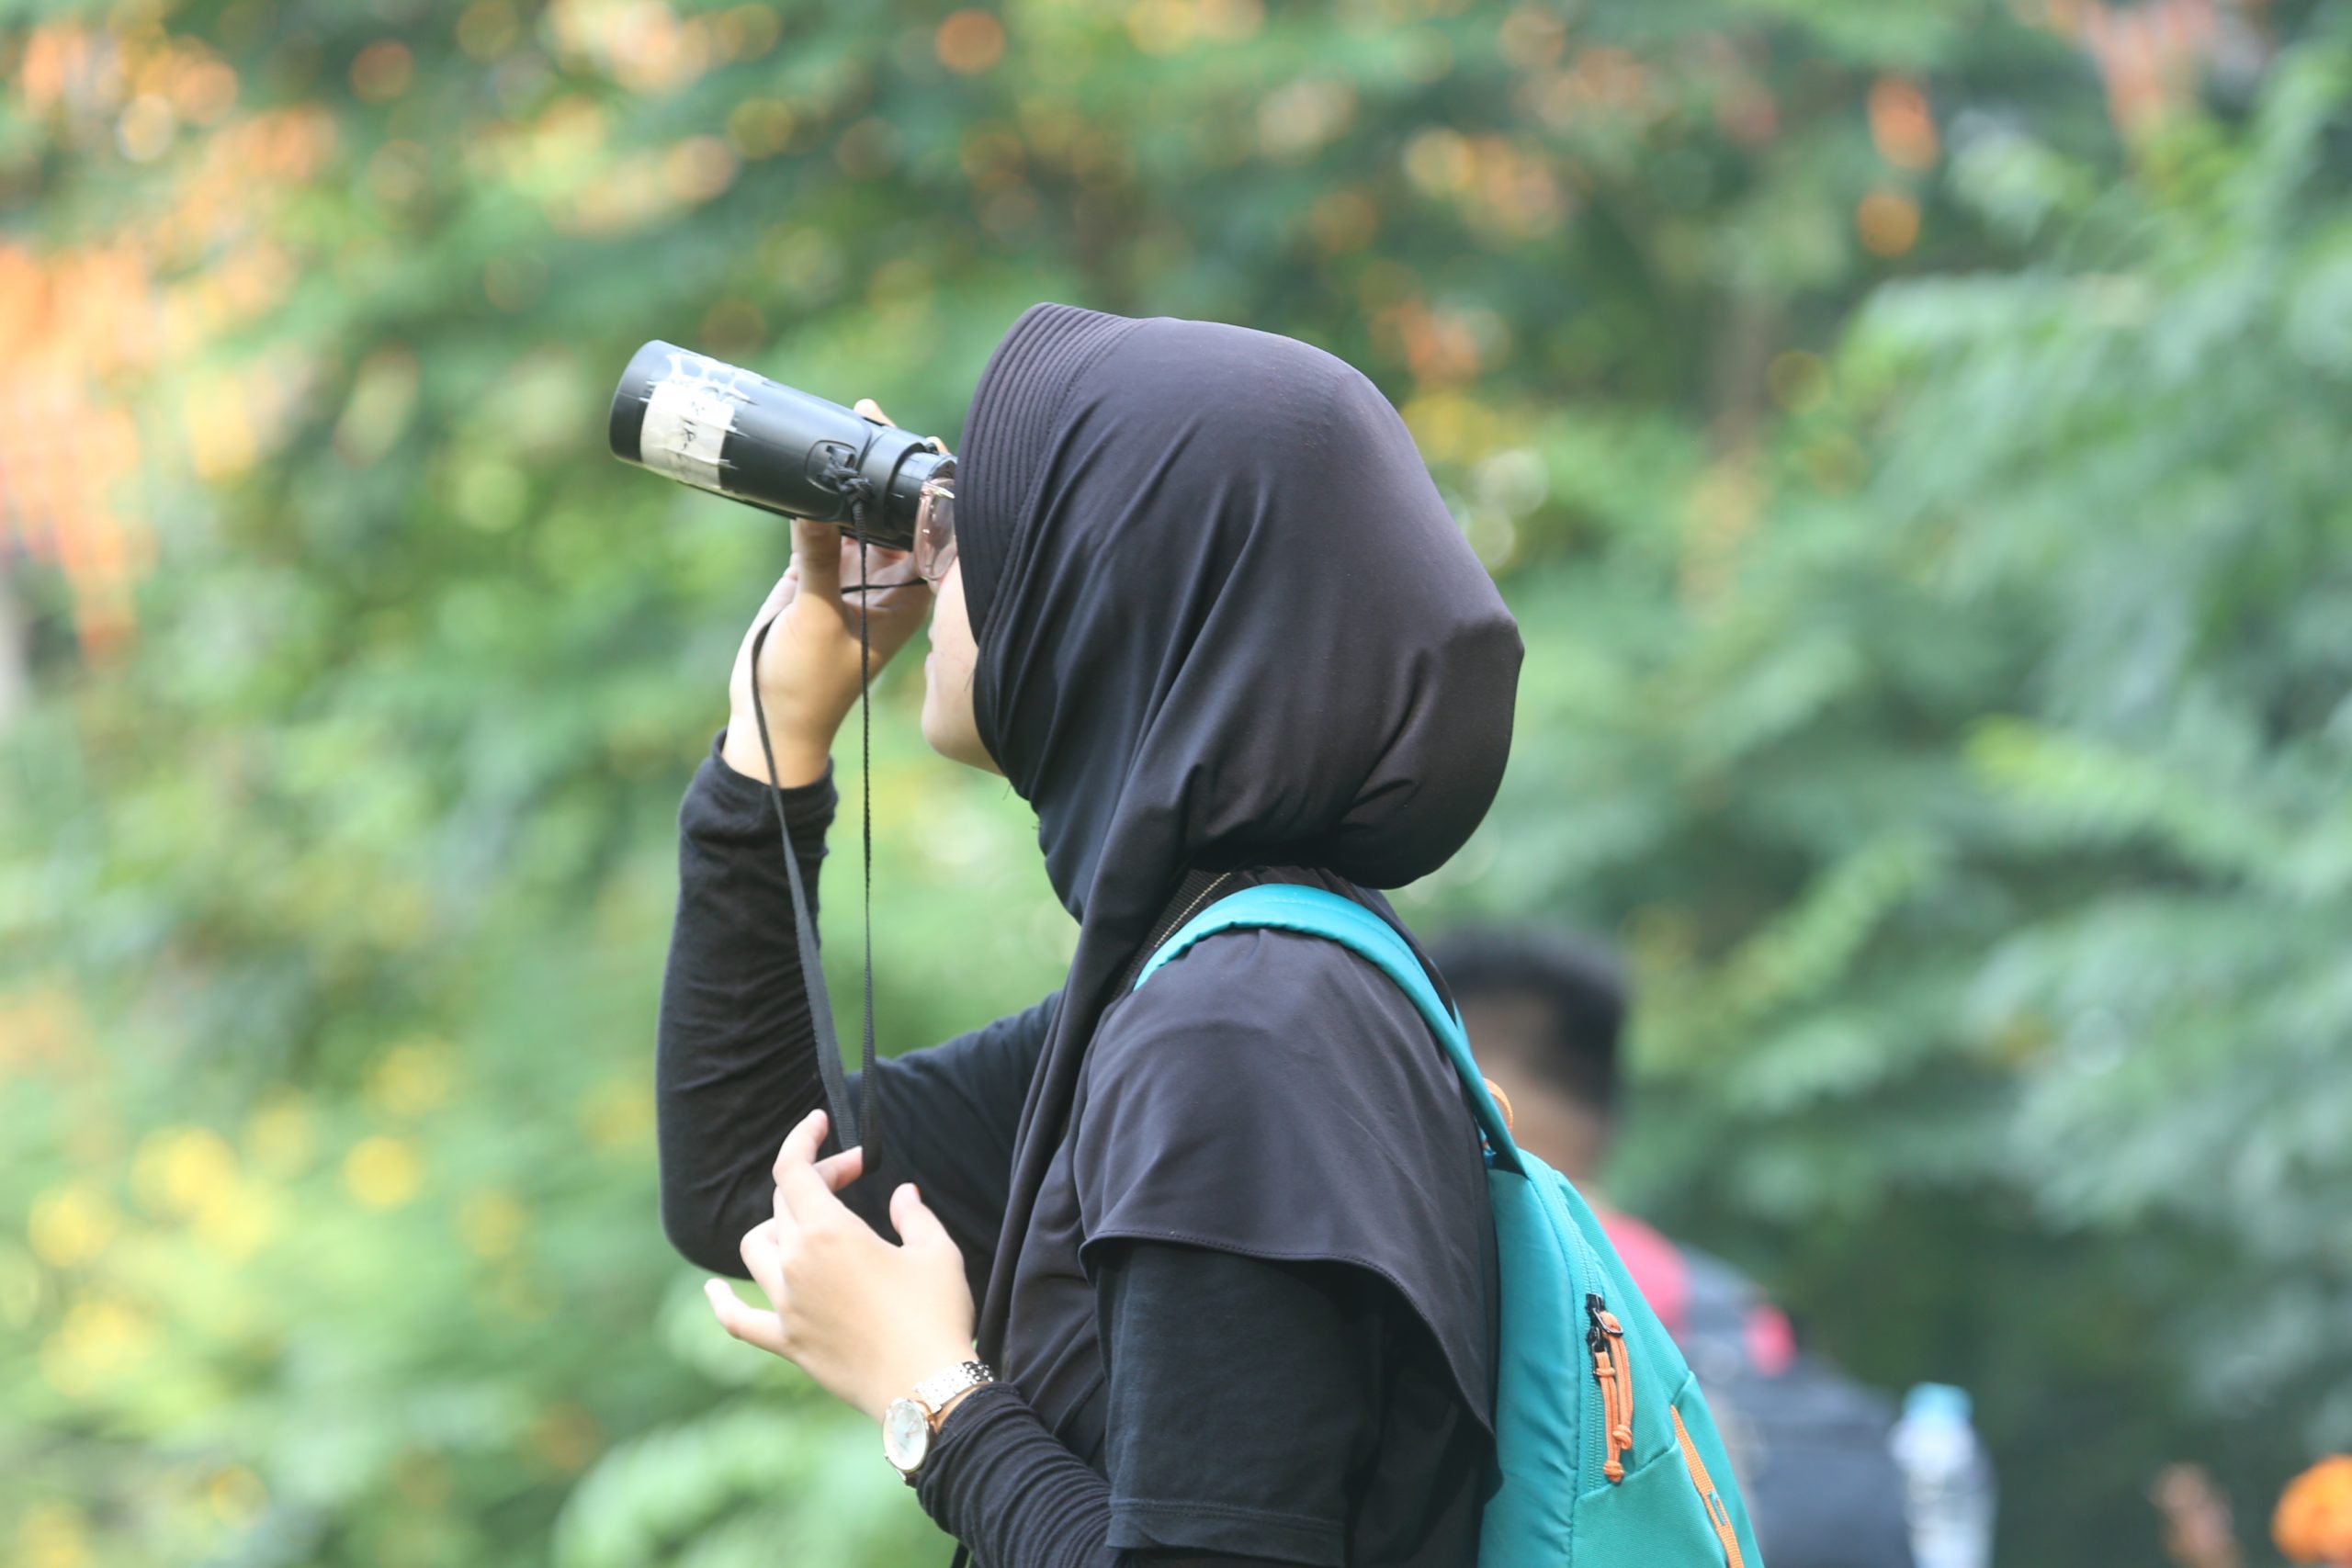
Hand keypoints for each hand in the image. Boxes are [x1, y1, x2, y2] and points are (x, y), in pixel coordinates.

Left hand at [704, 1109, 976, 1423]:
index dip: (804, 1139)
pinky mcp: (787, 1342)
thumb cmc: (936, 1314)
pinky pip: (739, 1319)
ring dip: (778, 1225)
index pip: (794, 1169)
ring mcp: (786, 1305)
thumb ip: (913, 1214)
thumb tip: (902, 1194)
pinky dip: (721, 1304)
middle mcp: (797, 1263)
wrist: (926, 1387)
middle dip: (815, 1179)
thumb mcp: (936, 1251)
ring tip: (808, 1222)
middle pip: (784, 1203)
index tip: (820, 1123)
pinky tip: (710, 1293)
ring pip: (756, 1248)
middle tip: (853, 1177)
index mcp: (829, 1232)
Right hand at [719, 398, 935, 786]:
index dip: (930, 487)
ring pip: (859, 512)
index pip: (931, 531)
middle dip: (886, 466)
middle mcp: (889, 580)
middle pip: (896, 512)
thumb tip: (814, 504)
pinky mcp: (818, 573)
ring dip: (852, 474)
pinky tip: (813, 458)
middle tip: (871, 412)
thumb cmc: (807, 685)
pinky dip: (819, 497)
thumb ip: (818, 560)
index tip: (925, 443)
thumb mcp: (814, 618)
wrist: (770, 719)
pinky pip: (823, 524)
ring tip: (843, 420)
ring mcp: (854, 575)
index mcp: (908, 595)